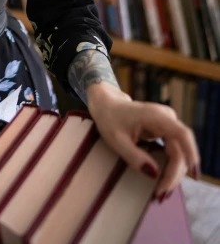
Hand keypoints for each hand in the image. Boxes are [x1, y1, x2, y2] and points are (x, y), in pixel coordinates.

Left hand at [87, 83, 199, 199]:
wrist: (107, 106)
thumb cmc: (110, 120)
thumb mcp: (116, 140)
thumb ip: (134, 156)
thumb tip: (155, 174)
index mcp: (156, 116)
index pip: (181, 134)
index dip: (191, 153)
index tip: (193, 175)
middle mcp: (167, 119)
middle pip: (181, 150)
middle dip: (174, 174)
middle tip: (160, 194)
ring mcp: (168, 125)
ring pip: (180, 154)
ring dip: (173, 174)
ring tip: (160, 193)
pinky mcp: (166, 132)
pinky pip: (174, 152)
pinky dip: (170, 168)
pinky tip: (163, 183)